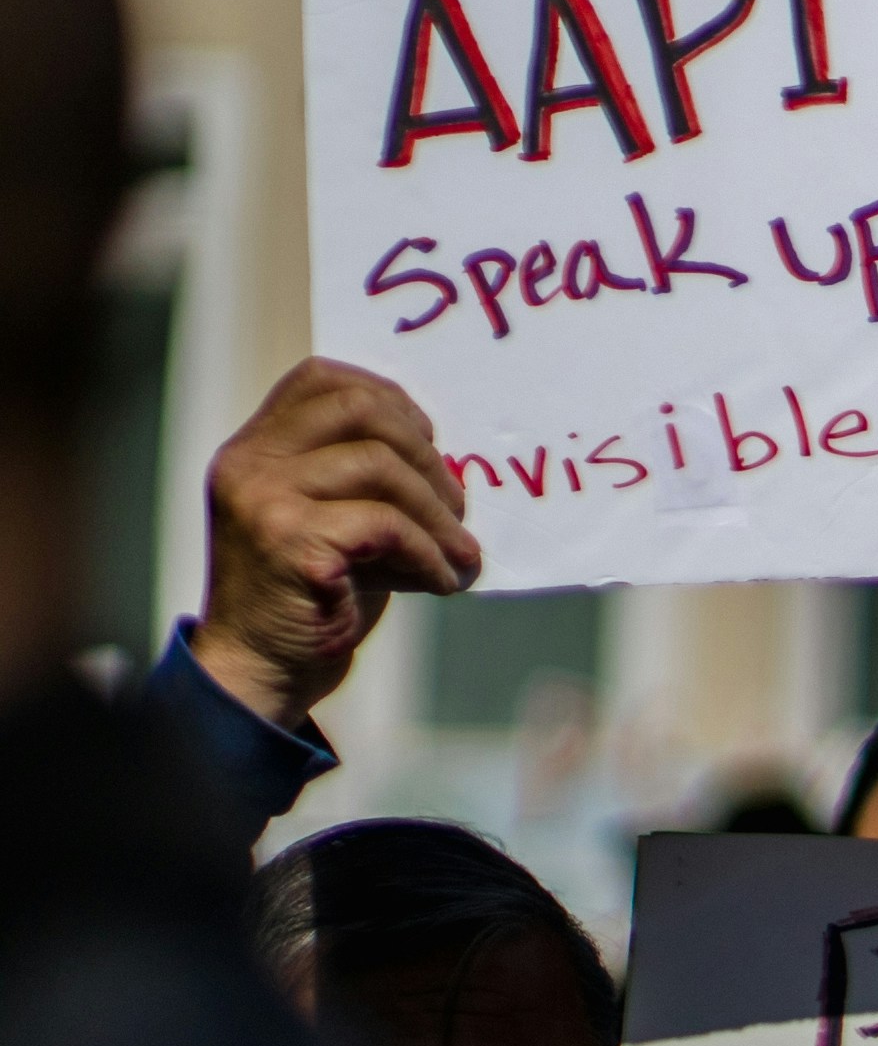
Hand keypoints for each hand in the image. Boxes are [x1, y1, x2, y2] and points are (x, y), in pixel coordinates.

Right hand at [193, 360, 480, 741]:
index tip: (430, 436)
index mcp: (255, 448)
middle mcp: (249, 464)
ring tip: (460, 549)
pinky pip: (386, 525)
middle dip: (427, 453)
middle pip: (360, 409)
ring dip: (439, 511)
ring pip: (380, 465)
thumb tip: (455, 455)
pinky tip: (444, 581)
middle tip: (458, 504)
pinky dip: (430, 552)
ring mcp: (264, 500)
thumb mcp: (333, 515)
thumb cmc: (312, 591)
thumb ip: (369, 474)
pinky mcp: (291, 542)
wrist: (262, 668)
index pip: (319, 377)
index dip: (389, 395)